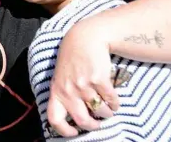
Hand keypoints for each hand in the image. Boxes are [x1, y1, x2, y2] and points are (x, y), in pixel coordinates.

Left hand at [47, 22, 119, 136]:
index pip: (54, 118)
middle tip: (97, 124)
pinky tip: (114, 101)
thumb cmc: (71, 60)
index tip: (74, 132)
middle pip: (82, 120)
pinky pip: (111, 100)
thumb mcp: (61, 77)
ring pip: (100, 111)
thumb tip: (72, 119)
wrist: (83, 38)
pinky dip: (115, 104)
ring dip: (107, 113)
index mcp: (56, 91)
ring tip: (107, 110)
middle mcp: (68, 90)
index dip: (64, 131)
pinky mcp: (99, 79)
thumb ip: (63, 94)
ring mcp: (83, 85)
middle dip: (93, 126)